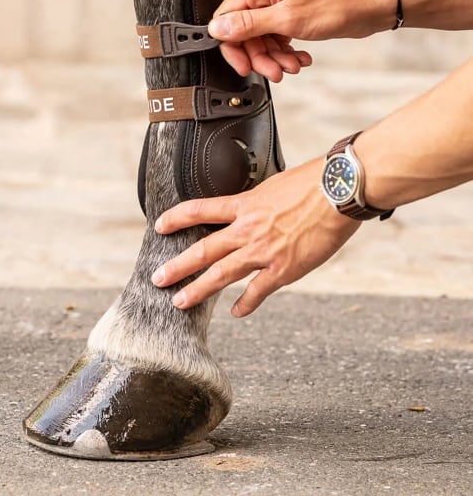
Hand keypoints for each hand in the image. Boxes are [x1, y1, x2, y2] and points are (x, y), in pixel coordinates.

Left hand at [151, 159, 360, 316]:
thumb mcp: (274, 185)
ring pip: (222, 274)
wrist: (339, 191)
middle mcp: (248, 228)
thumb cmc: (313, 183)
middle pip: (203, 249)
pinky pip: (258, 291)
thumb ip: (257, 201)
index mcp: (244, 204)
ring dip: (198, 290)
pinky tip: (236, 312)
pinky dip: (246, 304)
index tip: (159, 226)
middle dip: (177, 266)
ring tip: (179, 301)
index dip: (176, 218)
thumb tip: (250, 206)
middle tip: (157, 279)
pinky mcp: (284, 268)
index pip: (199, 210)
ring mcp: (264, 251)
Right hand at [207, 0, 395, 80]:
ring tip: (291, 65)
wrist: (371, 6)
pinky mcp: (289, 9)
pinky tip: (298, 57)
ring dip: (274, 56)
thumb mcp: (288, 19)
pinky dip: (284, 49)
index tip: (243, 65)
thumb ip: (249, 24)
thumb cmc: (338, 4)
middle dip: (259, 55)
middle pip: (244, 30)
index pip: (227, 17)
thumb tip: (218, 28)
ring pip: (260, 36)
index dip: (232, 46)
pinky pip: (275, 34)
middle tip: (274, 71)